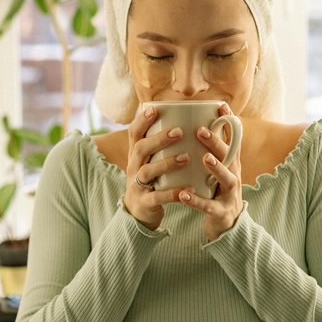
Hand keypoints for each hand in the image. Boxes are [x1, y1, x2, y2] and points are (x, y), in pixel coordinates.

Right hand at [123, 105, 192, 231]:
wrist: (139, 212)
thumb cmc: (152, 179)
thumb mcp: (151, 160)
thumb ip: (160, 144)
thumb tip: (183, 118)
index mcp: (136, 154)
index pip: (134, 133)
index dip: (142, 121)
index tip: (155, 109)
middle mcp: (133, 167)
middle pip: (140, 149)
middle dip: (159, 139)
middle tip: (179, 132)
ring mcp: (137, 185)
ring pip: (147, 171)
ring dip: (167, 163)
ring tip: (187, 158)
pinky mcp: (145, 202)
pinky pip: (157, 197)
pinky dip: (172, 193)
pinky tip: (188, 188)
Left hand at [180, 102, 243, 241]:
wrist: (226, 226)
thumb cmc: (217, 191)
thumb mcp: (217, 169)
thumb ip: (210, 150)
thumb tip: (195, 123)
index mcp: (230, 163)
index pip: (233, 139)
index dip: (229, 122)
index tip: (221, 105)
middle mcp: (234, 175)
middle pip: (229, 156)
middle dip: (217, 142)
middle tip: (200, 130)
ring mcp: (229, 194)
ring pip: (227, 179)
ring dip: (216, 167)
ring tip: (204, 158)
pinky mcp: (221, 212)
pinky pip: (209, 206)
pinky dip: (197, 201)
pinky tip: (183, 195)